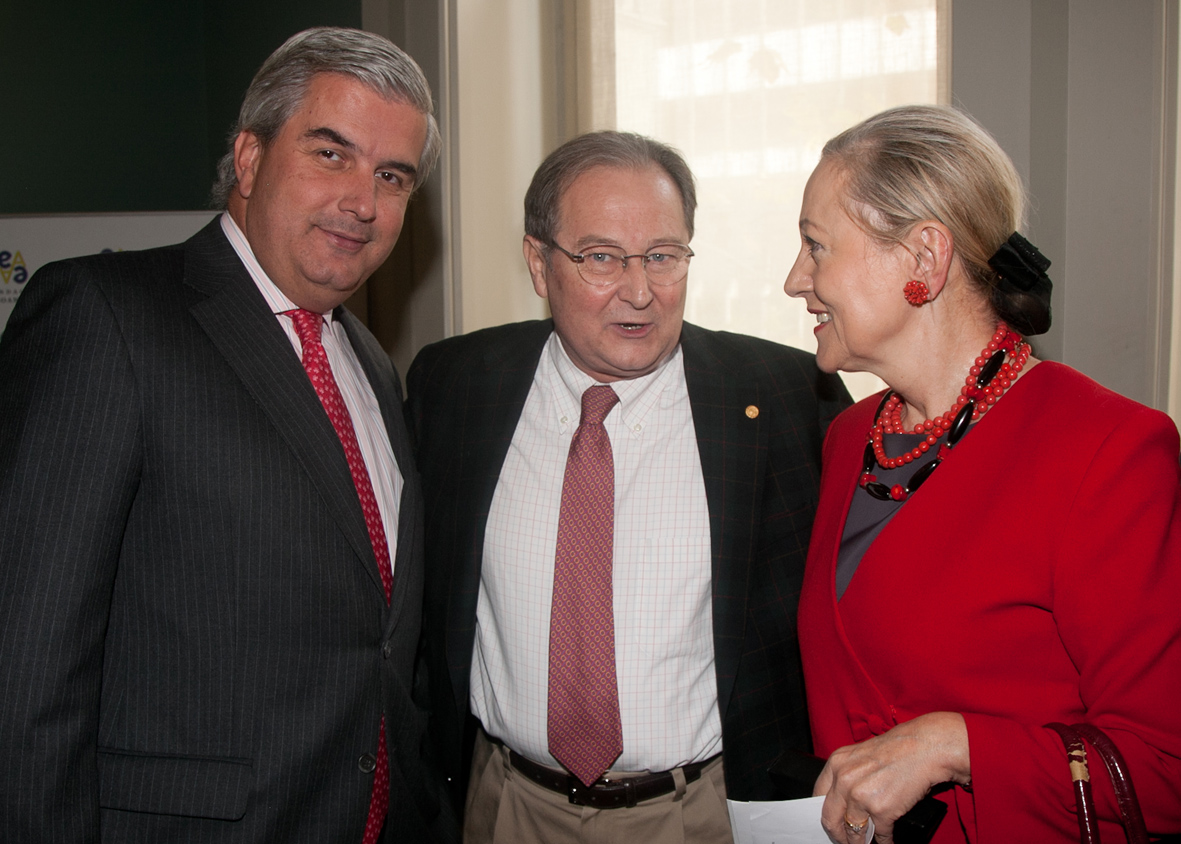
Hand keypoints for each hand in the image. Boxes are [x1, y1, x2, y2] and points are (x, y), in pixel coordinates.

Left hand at [813, 712, 969, 843]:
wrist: (926, 747)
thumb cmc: (899, 749)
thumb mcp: (861, 755)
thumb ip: (847, 775)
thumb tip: (841, 803)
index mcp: (836, 763)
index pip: (817, 797)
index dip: (825, 815)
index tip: (830, 825)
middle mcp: (844, 779)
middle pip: (830, 819)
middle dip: (837, 835)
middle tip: (844, 841)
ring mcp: (861, 796)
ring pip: (852, 832)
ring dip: (858, 842)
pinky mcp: (882, 810)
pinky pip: (878, 835)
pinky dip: (883, 842)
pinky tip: (886, 841)